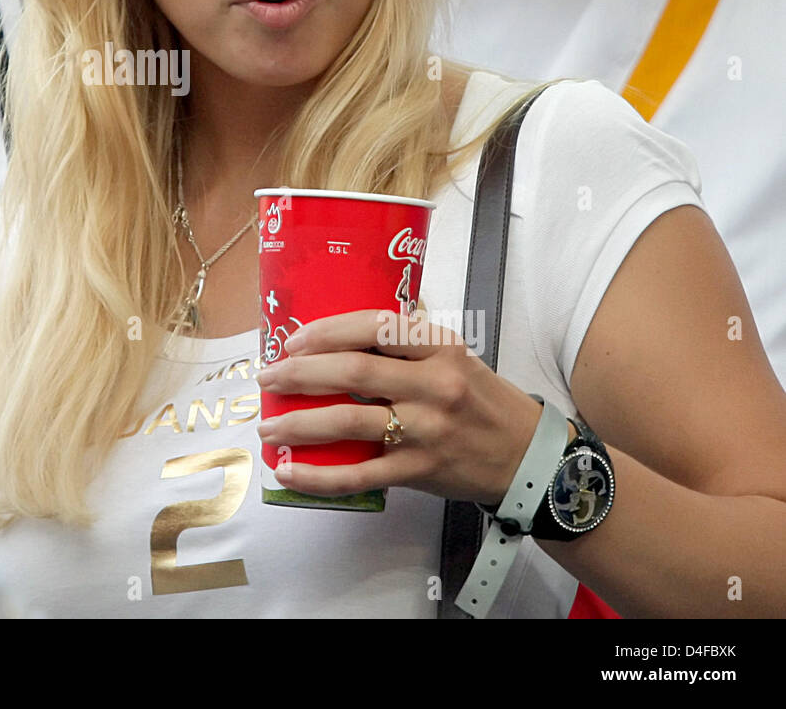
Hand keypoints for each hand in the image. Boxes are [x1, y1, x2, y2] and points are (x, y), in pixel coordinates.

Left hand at [255, 309, 542, 504]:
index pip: (375, 326)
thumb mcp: (456, 356)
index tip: (293, 340)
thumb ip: (409, 339)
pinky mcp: (420, 472)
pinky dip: (320, 477)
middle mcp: (434, 385)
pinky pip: (360, 475)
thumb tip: (349, 322)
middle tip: (269, 377)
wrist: (530, 458)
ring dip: (299, 424)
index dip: (327, 331)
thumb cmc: (483, 401)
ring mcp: (426, 431)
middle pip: (354, 371)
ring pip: (349, 421)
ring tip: (269, 425)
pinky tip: (290, 472)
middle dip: (300, 373)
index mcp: (440, 348)